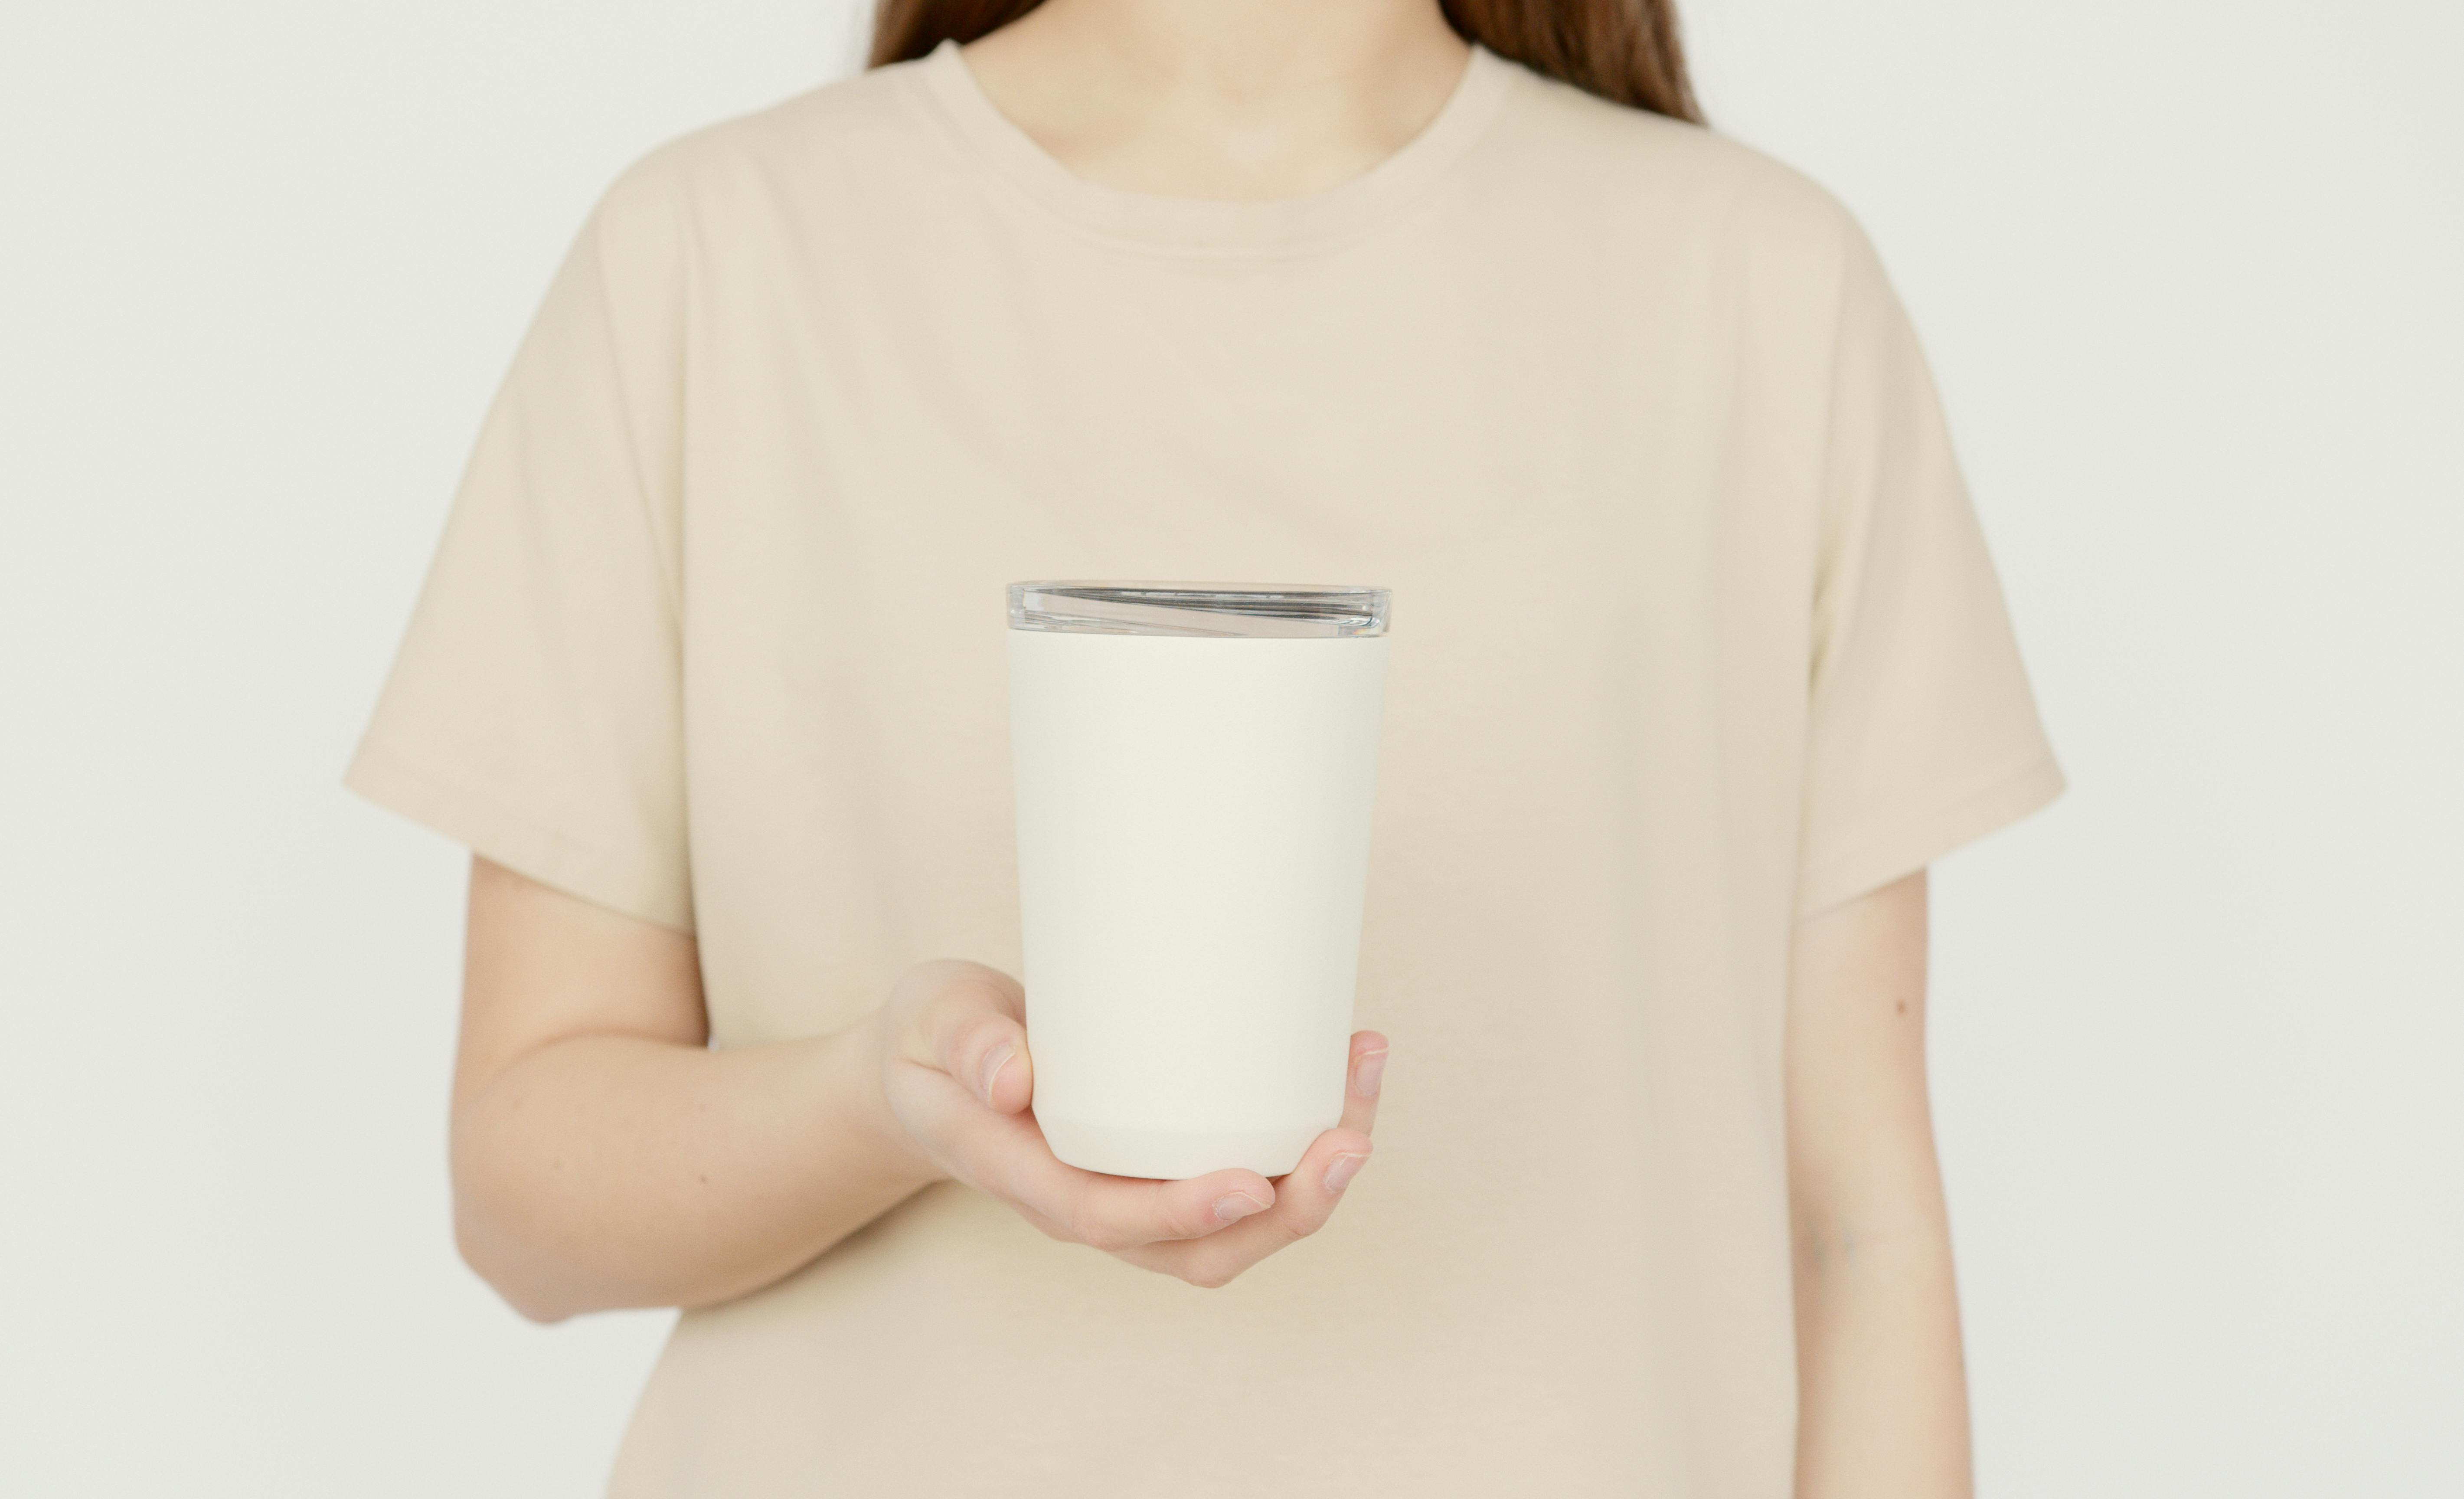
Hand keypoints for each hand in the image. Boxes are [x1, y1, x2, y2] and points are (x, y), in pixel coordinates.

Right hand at [869, 958, 1383, 1287]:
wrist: (929, 1068)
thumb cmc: (933, 1042)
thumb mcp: (932, 1021)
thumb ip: (968, 1043)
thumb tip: (1014, 1078)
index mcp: (1027, 1177)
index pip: (1110, 1220)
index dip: (1185, 1212)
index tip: (1253, 1181)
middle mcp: (1089, 1202)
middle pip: (1200, 1249)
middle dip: (1289, 1210)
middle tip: (1351, 1138)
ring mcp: (1133, 1190)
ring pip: (1237, 1225)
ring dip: (1315, 1176)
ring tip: (1362, 1079)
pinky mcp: (1163, 1161)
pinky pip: (1242, 1176)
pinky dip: (1301, 1141)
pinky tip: (1339, 1071)